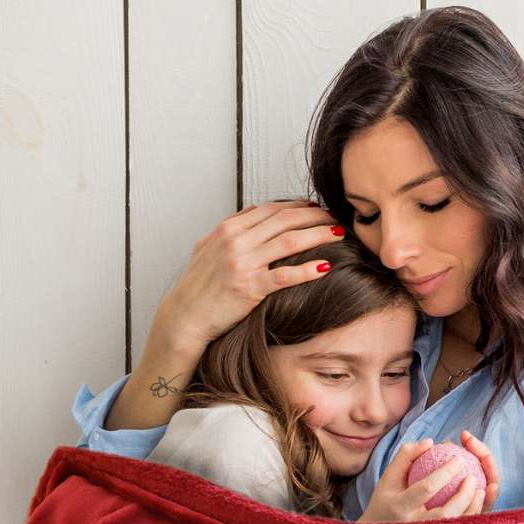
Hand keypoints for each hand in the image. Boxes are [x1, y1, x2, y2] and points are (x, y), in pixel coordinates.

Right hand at [157, 198, 344, 348]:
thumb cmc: (196, 286)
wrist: (184, 316)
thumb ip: (230, 228)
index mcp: (228, 229)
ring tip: (338, 234)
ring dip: (318, 235)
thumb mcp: (206, 248)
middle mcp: (237, 241)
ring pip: (290, 242)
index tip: (317, 208)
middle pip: (285, 220)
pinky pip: (285, 276)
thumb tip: (253, 211)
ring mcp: (243, 264)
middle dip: (315, 216)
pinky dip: (307, 269)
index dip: (298, 206)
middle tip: (335, 217)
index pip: (271, 209)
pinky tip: (326, 267)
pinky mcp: (249, 288)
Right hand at [356, 436, 497, 522]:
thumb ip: (406, 456)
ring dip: (471, 507)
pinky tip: (477, 503)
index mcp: (399, 506)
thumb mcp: (388, 477)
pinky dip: (470, 517)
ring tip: (480, 489)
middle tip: (472, 476)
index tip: (459, 459)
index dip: (445, 473)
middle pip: (445, 513)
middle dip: (463, 494)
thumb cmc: (384, 502)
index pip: (426, 488)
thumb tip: (430, 441)